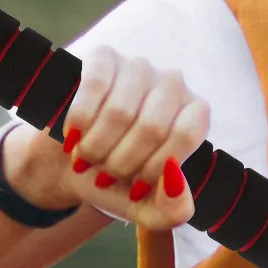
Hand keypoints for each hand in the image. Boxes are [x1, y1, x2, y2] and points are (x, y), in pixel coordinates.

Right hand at [10, 46, 206, 230]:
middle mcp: (174, 85)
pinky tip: (72, 136)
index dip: (154, 168)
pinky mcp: (104, 57)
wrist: (74, 165)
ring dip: (96, 147)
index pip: (185, 135)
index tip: (135, 187)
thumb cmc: (121, 185)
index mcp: (196, 116)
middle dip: (121, 162)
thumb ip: (174, 211)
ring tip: (88, 158)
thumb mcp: (149, 211)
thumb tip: (173, 179)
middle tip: (105, 174)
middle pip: (152, 127)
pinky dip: (79, 121)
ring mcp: (139, 67)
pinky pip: (94, 86)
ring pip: (120, 111)